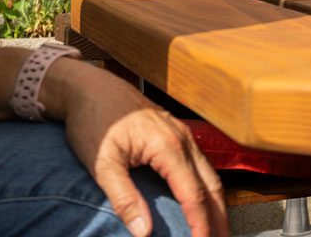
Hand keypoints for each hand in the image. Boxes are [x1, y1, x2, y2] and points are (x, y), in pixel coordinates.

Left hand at [50, 61, 226, 236]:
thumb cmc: (94, 121)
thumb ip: (124, 198)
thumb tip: (143, 231)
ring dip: (216, 204)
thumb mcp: (101, 164)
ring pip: (210, 174)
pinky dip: (207, 188)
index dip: (200, 223)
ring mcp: (183, 134)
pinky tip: (203, 201)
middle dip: (219, 217)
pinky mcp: (177, 134)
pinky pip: (200, 165)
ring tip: (217, 228)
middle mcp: (182, 139)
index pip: (193, 194)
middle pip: (212, 185)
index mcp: (167, 146)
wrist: (91, 88)